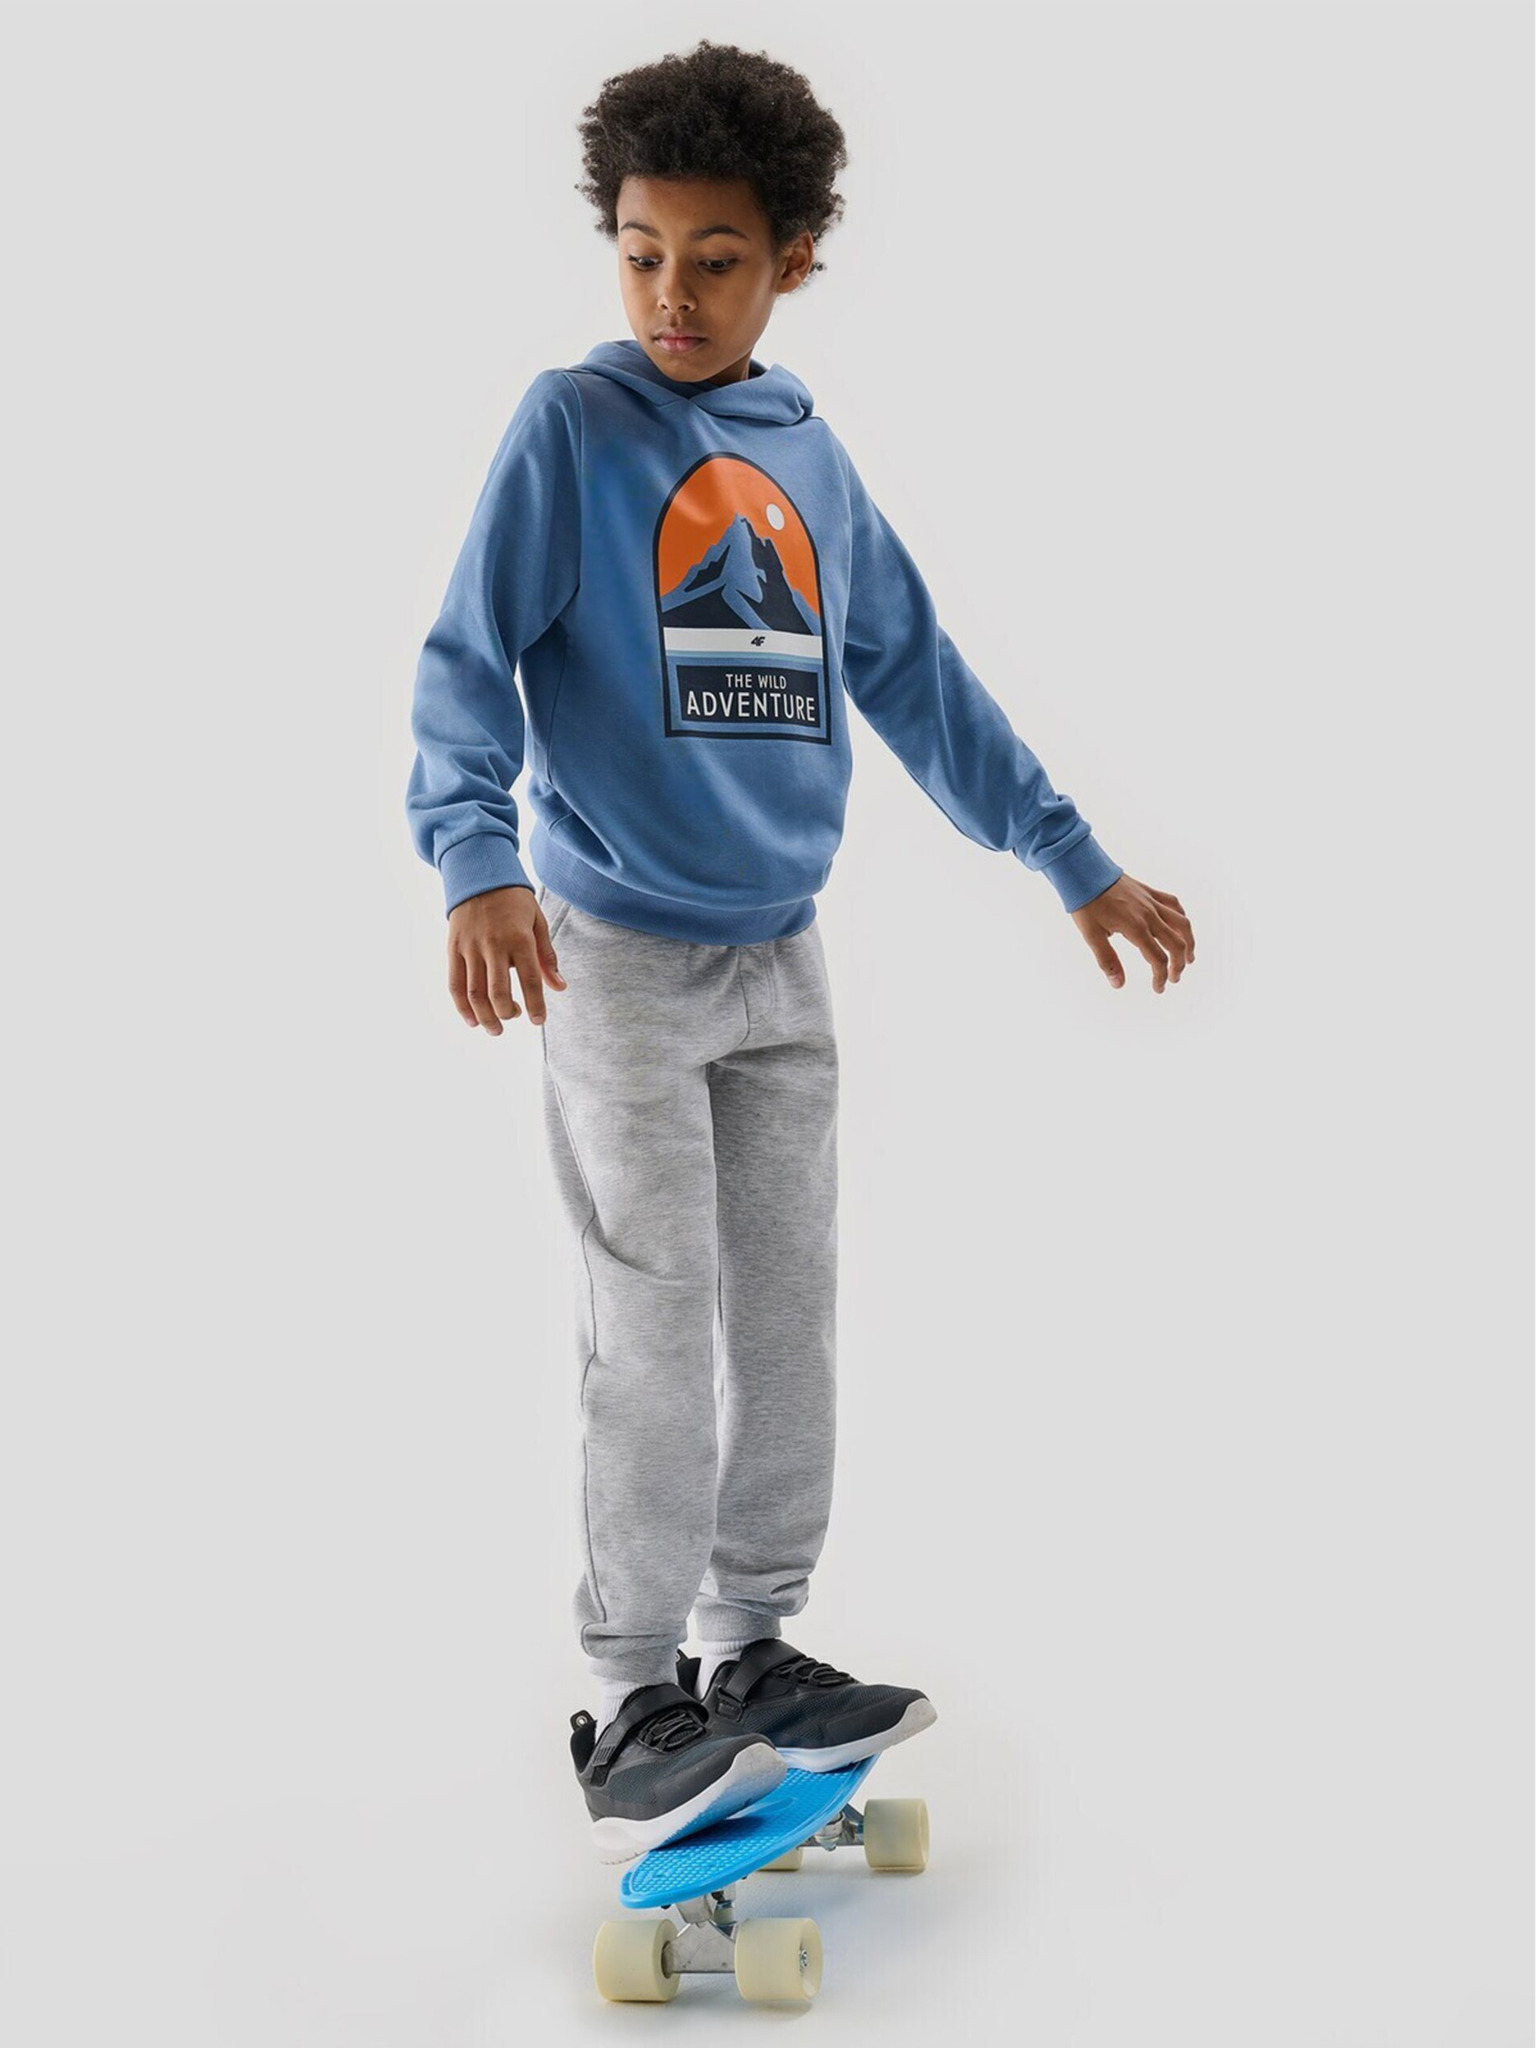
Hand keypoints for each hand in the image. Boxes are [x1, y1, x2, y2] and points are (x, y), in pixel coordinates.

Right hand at [447, 885, 566, 1031]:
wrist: (479, 875)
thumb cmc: (514, 902)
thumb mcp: (537, 923)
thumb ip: (547, 957)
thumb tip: (559, 987)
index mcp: (519, 938)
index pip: (529, 979)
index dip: (535, 1004)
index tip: (538, 1020)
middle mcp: (493, 944)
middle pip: (498, 992)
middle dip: (507, 1014)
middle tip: (514, 1017)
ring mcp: (470, 948)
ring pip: (474, 993)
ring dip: (485, 1016)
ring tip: (495, 1028)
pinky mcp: (453, 949)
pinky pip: (454, 984)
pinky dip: (461, 1007)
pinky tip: (472, 1020)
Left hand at [1071, 874, 1193, 992]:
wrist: (1084, 871)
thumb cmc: (1086, 903)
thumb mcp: (1092, 936)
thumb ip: (1108, 961)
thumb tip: (1119, 985)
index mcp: (1136, 928)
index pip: (1158, 959)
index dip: (1161, 977)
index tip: (1159, 988)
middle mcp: (1149, 915)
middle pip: (1176, 943)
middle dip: (1179, 964)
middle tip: (1175, 978)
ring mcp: (1151, 902)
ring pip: (1181, 923)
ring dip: (1188, 942)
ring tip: (1189, 957)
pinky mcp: (1149, 892)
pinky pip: (1173, 904)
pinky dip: (1181, 918)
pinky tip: (1181, 926)